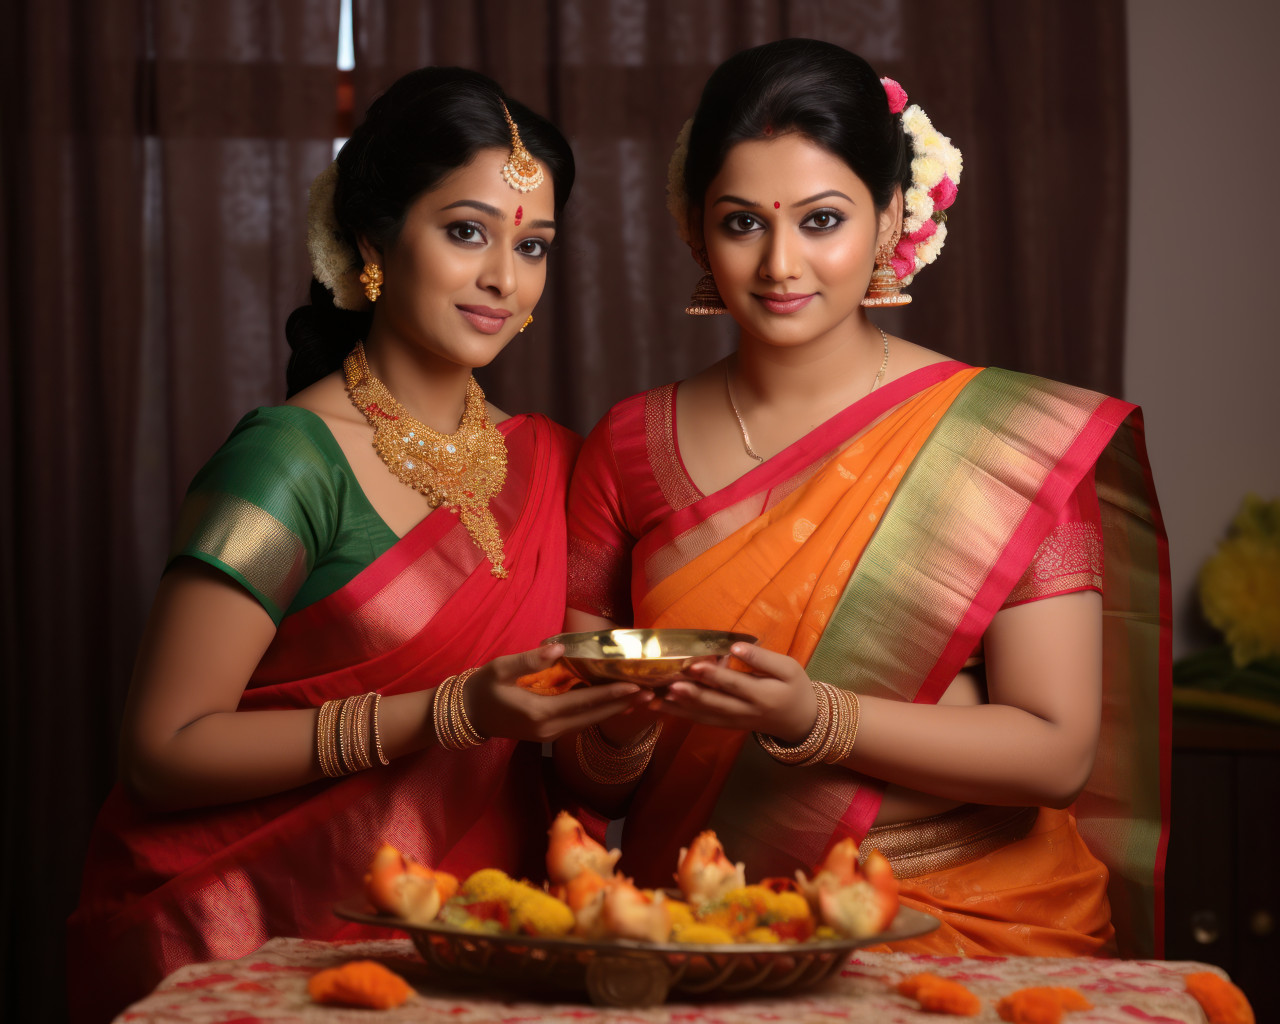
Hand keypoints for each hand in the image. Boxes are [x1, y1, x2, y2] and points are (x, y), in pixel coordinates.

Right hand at [463, 644, 648, 743]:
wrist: (466, 715)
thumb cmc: (482, 688)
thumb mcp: (500, 668)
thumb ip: (529, 660)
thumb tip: (557, 647)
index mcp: (539, 713)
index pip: (583, 702)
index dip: (611, 695)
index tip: (636, 686)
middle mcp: (550, 729)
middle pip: (594, 717)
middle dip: (624, 704)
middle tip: (653, 692)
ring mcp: (551, 735)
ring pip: (591, 722)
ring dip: (617, 710)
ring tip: (645, 698)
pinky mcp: (550, 734)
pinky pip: (582, 722)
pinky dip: (602, 713)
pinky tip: (619, 704)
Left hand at [651, 643, 818, 742]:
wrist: (799, 721)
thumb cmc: (794, 688)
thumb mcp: (789, 669)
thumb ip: (763, 659)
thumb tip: (736, 647)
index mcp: (764, 696)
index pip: (736, 685)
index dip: (715, 676)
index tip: (696, 665)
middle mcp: (746, 713)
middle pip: (716, 704)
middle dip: (692, 694)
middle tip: (671, 684)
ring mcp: (734, 722)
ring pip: (704, 716)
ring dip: (679, 708)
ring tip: (657, 697)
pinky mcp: (726, 725)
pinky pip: (702, 721)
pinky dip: (681, 715)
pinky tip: (660, 706)